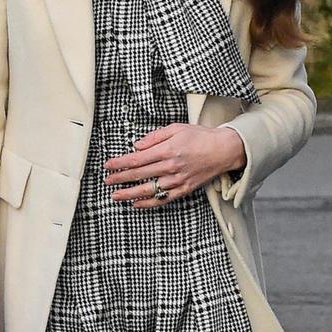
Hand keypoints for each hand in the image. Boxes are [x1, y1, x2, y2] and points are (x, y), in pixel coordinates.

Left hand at [103, 123, 246, 208]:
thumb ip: (154, 137)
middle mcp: (171, 167)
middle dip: (120, 179)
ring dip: (130, 194)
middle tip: (107, 181)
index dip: (120, 163)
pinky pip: (163, 199)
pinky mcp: (184, 189)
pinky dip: (149, 203)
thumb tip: (136, 146)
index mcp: (167, 150)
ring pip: (149, 190)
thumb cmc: (200, 137)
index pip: (137, 159)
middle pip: (139, 175)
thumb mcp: (176, 128)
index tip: (108, 166)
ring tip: (116, 196)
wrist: (223, 150)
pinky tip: (137, 203)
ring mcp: (177, 180)